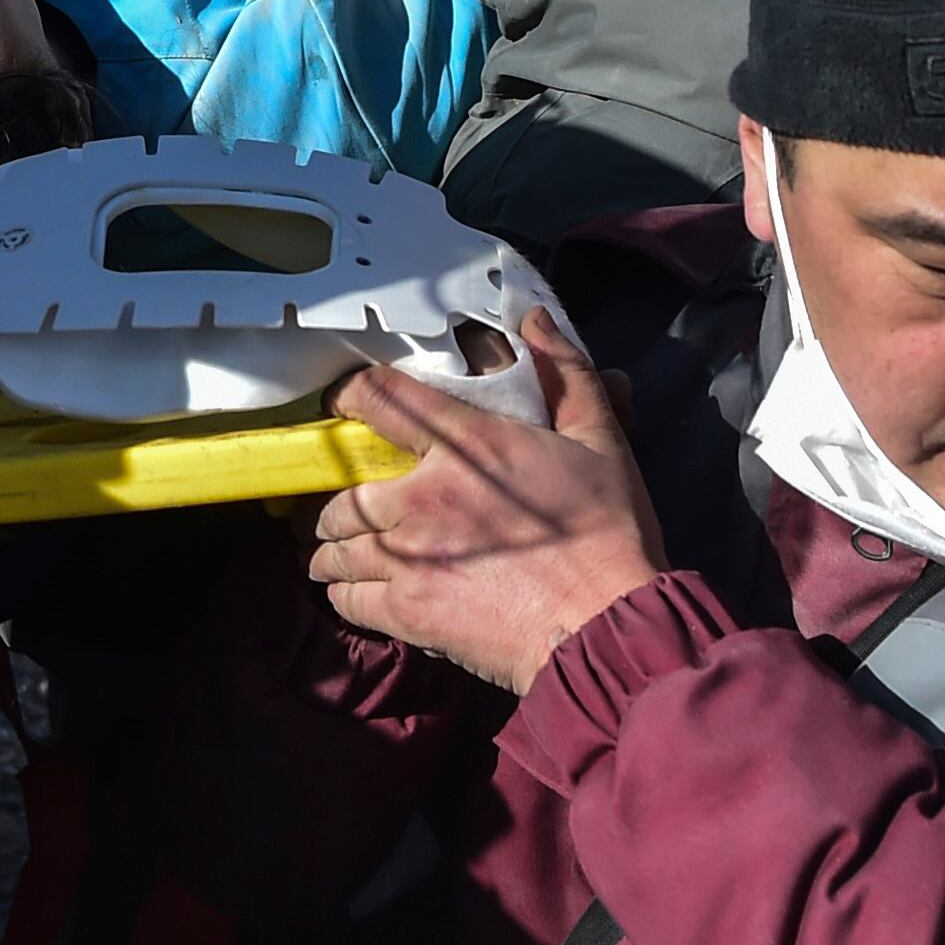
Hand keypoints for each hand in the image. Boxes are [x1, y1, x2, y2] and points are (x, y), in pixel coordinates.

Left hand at [309, 313, 665, 694]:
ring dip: (334, 548)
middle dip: (341, 499)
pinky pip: (347, 599)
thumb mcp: (601, 441)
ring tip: (342, 553)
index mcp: (465, 444)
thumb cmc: (608, 530)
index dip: (349, 396)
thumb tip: (535, 320)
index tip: (341, 406)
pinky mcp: (409, 612)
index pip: (380, 399)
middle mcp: (422, 496)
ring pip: (336, 547)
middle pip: (344, 490)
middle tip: (353, 507)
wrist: (610, 624)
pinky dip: (344, 593)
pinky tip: (355, 592)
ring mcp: (409, 557)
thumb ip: (566, 375)